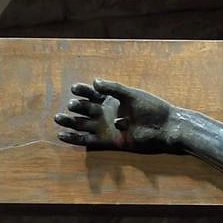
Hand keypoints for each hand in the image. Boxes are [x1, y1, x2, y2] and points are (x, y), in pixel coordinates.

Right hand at [54, 78, 177, 153]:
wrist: (165, 128)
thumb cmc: (151, 108)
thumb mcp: (132, 95)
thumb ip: (114, 88)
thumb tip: (94, 82)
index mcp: (110, 99)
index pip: (91, 93)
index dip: (82, 91)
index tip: (75, 89)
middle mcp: (105, 113)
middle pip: (85, 109)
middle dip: (76, 106)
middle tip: (70, 105)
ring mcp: (106, 127)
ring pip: (83, 124)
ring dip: (70, 122)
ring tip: (58, 119)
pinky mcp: (109, 141)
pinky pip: (88, 140)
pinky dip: (75, 138)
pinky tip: (62, 136)